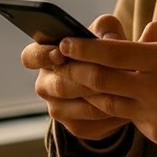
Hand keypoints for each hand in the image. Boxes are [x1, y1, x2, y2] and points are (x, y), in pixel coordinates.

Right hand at [21, 14, 130, 140]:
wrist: (119, 80)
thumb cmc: (105, 47)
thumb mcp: (106, 31)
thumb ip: (105, 29)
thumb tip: (110, 40)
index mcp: (44, 56)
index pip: (30, 57)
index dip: (42, 56)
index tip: (60, 53)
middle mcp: (45, 85)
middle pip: (60, 86)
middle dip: (88, 78)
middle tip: (111, 72)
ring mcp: (58, 109)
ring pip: (79, 106)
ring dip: (103, 96)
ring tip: (125, 87)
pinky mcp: (76, 127)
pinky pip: (93, 123)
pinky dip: (111, 114)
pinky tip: (126, 104)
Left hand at [57, 21, 156, 154]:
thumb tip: (135, 37)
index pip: (113, 53)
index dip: (85, 47)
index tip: (67, 40)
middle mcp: (156, 89)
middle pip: (101, 80)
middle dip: (75, 68)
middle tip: (62, 60)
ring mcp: (154, 114)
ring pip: (107, 102)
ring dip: (88, 90)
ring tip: (77, 78)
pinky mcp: (155, 132)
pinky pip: (127, 116)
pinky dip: (115, 105)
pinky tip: (108, 96)